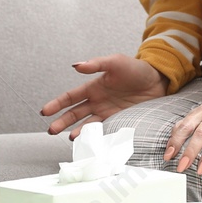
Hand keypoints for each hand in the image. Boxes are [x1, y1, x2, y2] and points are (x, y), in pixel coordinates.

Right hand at [41, 55, 166, 136]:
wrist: (157, 81)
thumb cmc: (135, 69)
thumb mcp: (115, 62)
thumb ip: (96, 64)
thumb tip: (76, 65)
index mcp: (93, 86)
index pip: (70, 97)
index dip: (57, 103)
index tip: (44, 111)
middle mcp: (97, 100)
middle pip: (74, 113)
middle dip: (61, 121)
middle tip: (50, 130)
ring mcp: (107, 111)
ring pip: (86, 123)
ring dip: (75, 130)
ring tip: (66, 138)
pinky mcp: (118, 119)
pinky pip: (102, 129)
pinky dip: (93, 136)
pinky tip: (87, 141)